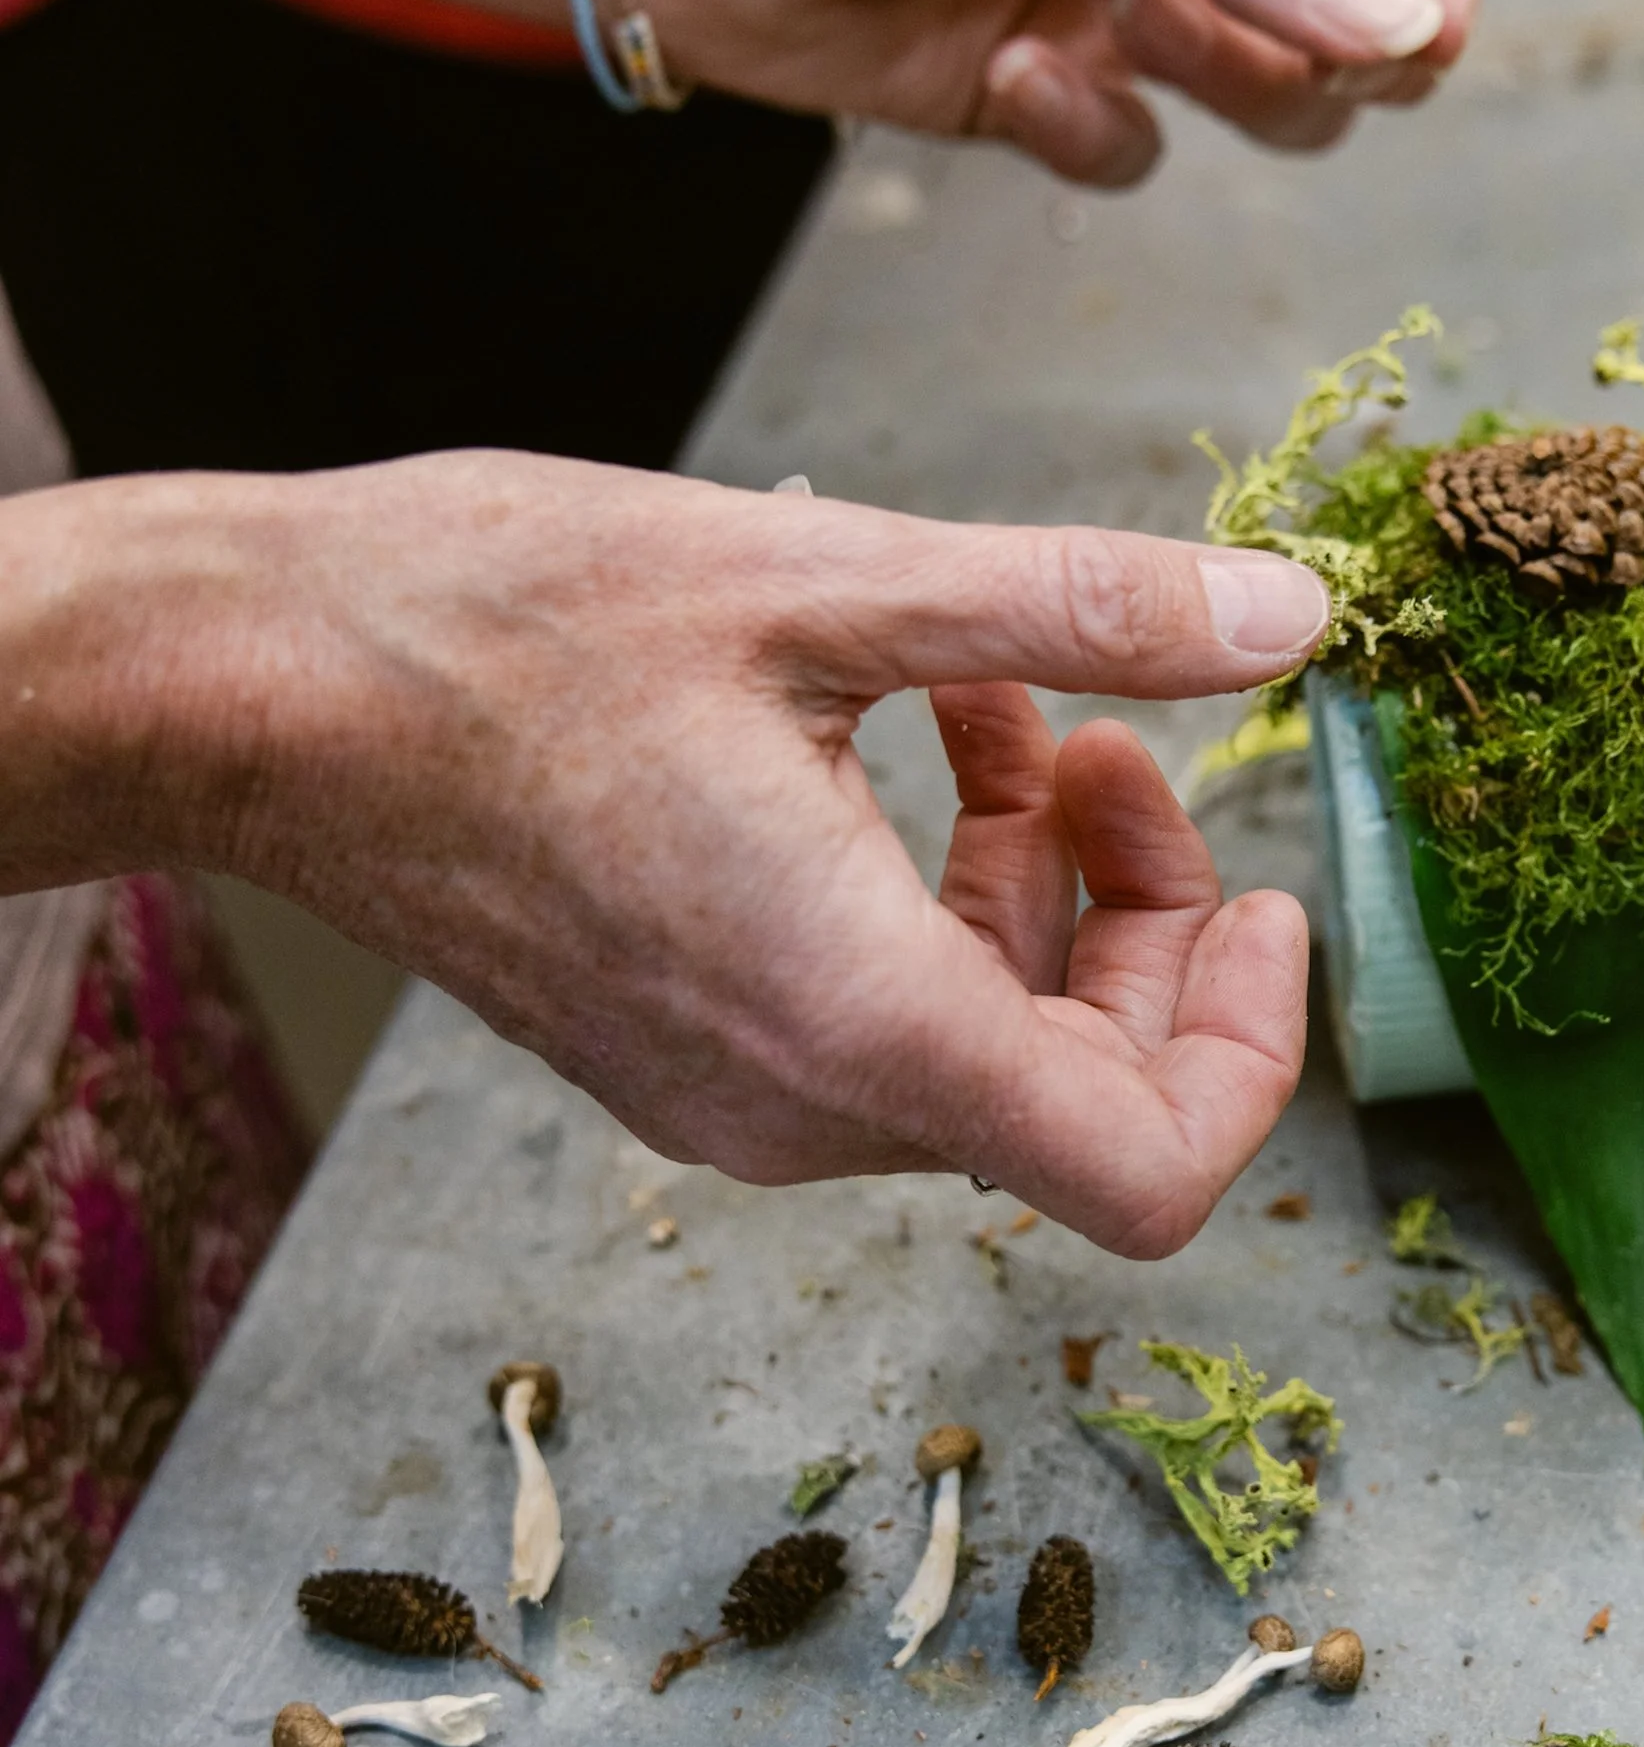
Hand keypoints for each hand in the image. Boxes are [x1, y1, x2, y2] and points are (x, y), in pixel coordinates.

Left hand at [0, 0, 1485, 186]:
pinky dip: (1086, 133)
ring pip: (1257, 94)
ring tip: (1116, 38)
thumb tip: (1407, 23)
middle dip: (1331, 46)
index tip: (1435, 42)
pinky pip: (1127, 152)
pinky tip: (1006, 80)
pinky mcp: (1028, 91)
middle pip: (1346, 2)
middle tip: (1284, 58)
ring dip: (1214, 90)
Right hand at [3, 459, 1330, 1250]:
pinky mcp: (683, 1055)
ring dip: (1042, 888)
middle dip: (1146, 921)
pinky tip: (914, 728)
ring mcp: (733, 1097)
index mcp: (856, 1017)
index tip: (1264, 900)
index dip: (1251, 1051)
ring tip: (1014, 702)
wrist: (253, 691)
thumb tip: (1286, 611)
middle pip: (1081, 1092)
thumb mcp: (831, 579)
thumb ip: (1081, 610)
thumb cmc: (497, 626)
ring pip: (982, 1048)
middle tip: (1128, 744)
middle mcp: (801, 1104)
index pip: (1149, 1166)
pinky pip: (876, 1018)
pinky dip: (938, 897)